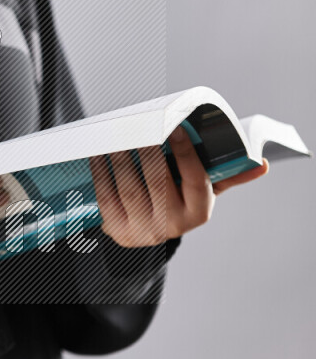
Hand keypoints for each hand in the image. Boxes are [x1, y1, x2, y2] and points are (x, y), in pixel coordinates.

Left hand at [90, 127, 269, 247]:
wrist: (145, 233)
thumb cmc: (176, 201)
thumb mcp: (202, 193)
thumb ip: (225, 175)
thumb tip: (260, 164)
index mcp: (198, 212)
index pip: (196, 180)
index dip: (187, 154)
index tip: (176, 129)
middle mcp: (171, 224)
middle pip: (158, 183)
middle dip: (148, 152)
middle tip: (138, 126)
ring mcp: (141, 229)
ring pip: (129, 189)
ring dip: (121, 160)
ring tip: (117, 136)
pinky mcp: (116, 229)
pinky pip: (106, 197)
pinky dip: (102, 173)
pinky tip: (99, 154)